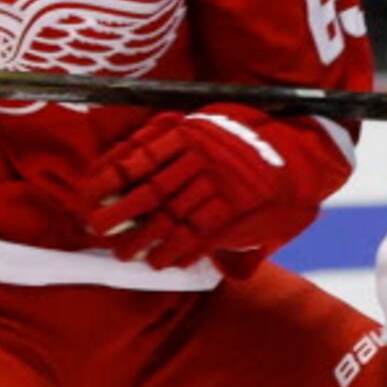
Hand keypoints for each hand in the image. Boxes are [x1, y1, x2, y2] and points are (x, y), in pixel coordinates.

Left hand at [82, 106, 318, 268]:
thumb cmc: (246, 140)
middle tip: (95, 230)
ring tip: (125, 254)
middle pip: (148, 191)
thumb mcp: (206, 124)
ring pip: (170, 217)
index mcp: (188, 133)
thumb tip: (123, 162)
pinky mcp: (235, 208)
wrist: (299, 153)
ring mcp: (218, 183)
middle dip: (117, 215)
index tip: (87, 195)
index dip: (108, 179)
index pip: (137, 158)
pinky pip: (199, 235)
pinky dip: (179, 251)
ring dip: (143, 240)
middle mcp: (200, 156)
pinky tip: (164, 262)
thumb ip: (169, 137)